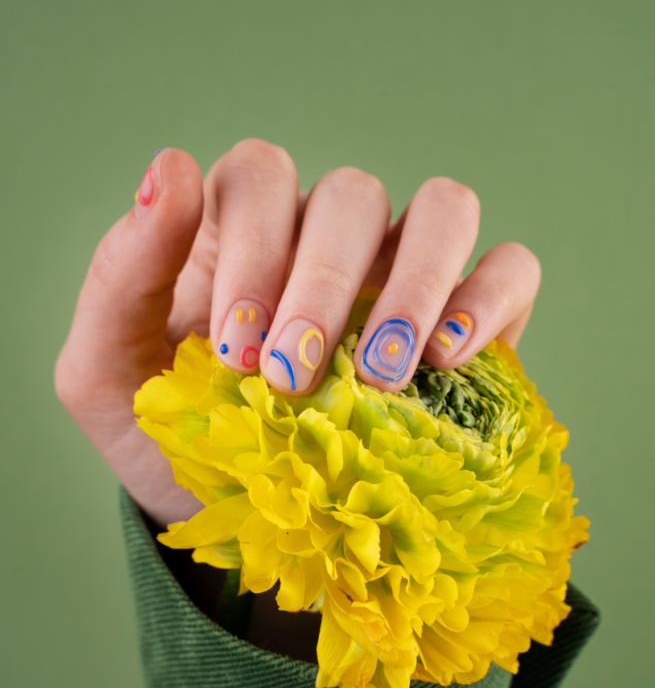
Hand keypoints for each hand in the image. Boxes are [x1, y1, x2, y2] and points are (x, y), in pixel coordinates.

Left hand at [55, 140, 540, 527]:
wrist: (243, 521)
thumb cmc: (175, 442)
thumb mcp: (110, 375)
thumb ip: (121, 277)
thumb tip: (169, 165)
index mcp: (242, 233)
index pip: (262, 177)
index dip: (254, 249)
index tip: (235, 355)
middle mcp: (328, 240)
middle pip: (350, 194)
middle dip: (322, 286)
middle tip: (293, 378)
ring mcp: (405, 274)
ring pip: (442, 208)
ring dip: (414, 283)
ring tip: (383, 374)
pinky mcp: (473, 322)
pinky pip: (510, 269)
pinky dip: (488, 300)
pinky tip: (446, 358)